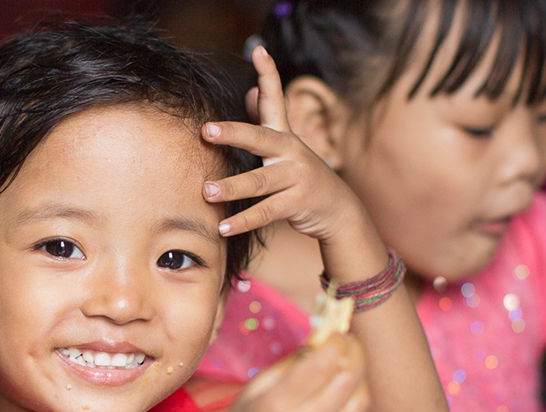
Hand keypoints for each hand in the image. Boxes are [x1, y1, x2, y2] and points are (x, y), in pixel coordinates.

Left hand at [199, 45, 369, 242]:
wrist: (339, 210)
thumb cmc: (301, 175)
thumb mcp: (286, 147)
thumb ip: (264, 121)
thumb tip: (247, 92)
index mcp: (284, 135)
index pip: (275, 99)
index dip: (268, 75)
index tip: (259, 51)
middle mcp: (291, 151)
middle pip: (260, 138)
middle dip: (234, 133)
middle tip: (206, 130)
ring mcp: (296, 177)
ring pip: (259, 181)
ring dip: (232, 187)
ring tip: (206, 191)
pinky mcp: (298, 203)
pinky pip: (266, 212)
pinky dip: (243, 221)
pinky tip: (222, 227)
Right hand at [203, 332, 368, 411]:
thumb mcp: (254, 391)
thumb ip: (288, 364)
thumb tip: (320, 338)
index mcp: (278, 407)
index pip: (322, 363)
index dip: (334, 340)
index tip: (334, 329)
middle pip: (348, 378)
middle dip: (353, 351)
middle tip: (348, 340)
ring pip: (361, 400)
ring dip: (359, 376)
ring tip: (348, 364)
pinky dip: (355, 400)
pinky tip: (343, 390)